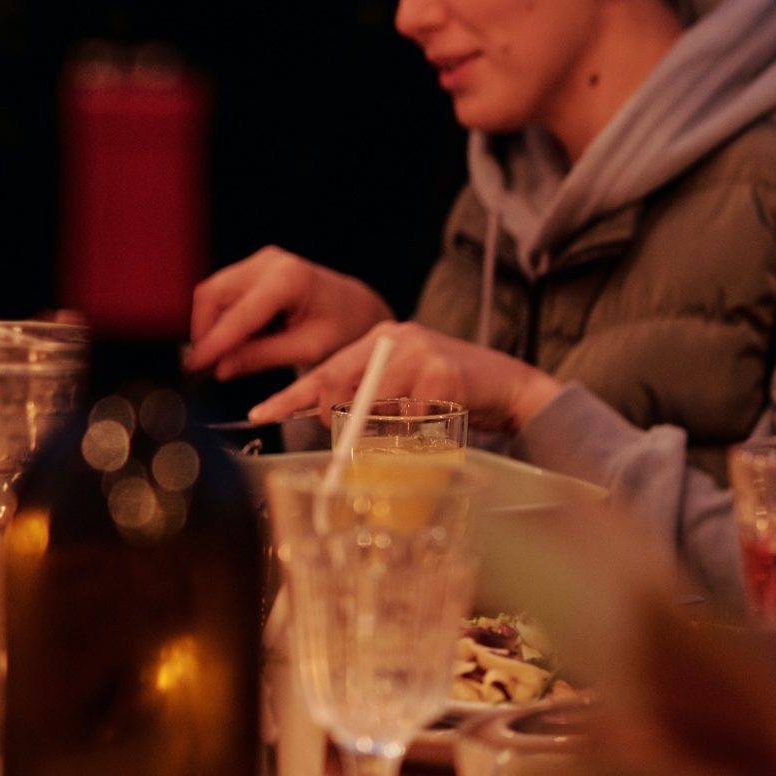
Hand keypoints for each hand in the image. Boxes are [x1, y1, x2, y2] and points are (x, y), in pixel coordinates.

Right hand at [187, 247, 393, 379]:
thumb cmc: (342, 328)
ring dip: (213, 327)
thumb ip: (263, 357)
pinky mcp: (253, 268)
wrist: (356, 308)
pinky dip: (223, 320)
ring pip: (213, 295)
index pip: (240, 313)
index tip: (194, 365)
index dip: (213, 342)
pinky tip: (240, 341)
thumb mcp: (308, 349)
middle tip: (207, 367)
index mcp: (290, 278)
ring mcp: (260, 261)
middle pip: (214, 296)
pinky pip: (223, 295)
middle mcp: (271, 262)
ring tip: (229, 356)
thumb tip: (220, 368)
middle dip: (206, 332)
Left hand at [248, 322, 563, 435]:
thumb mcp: (405, 388)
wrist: (512, 386)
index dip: (294, 394)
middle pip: (342, 384)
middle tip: (332, 437)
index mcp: (382, 338)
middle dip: (330, 416)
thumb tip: (321, 418)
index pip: (327, 368)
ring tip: (416, 425)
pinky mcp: (442, 373)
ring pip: (375, 405)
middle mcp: (396, 338)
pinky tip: (440, 421)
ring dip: (386, 429)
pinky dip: (417, 431)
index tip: (263, 412)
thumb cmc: (455, 392)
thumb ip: (370, 396)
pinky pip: (409, 417)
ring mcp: (420, 352)